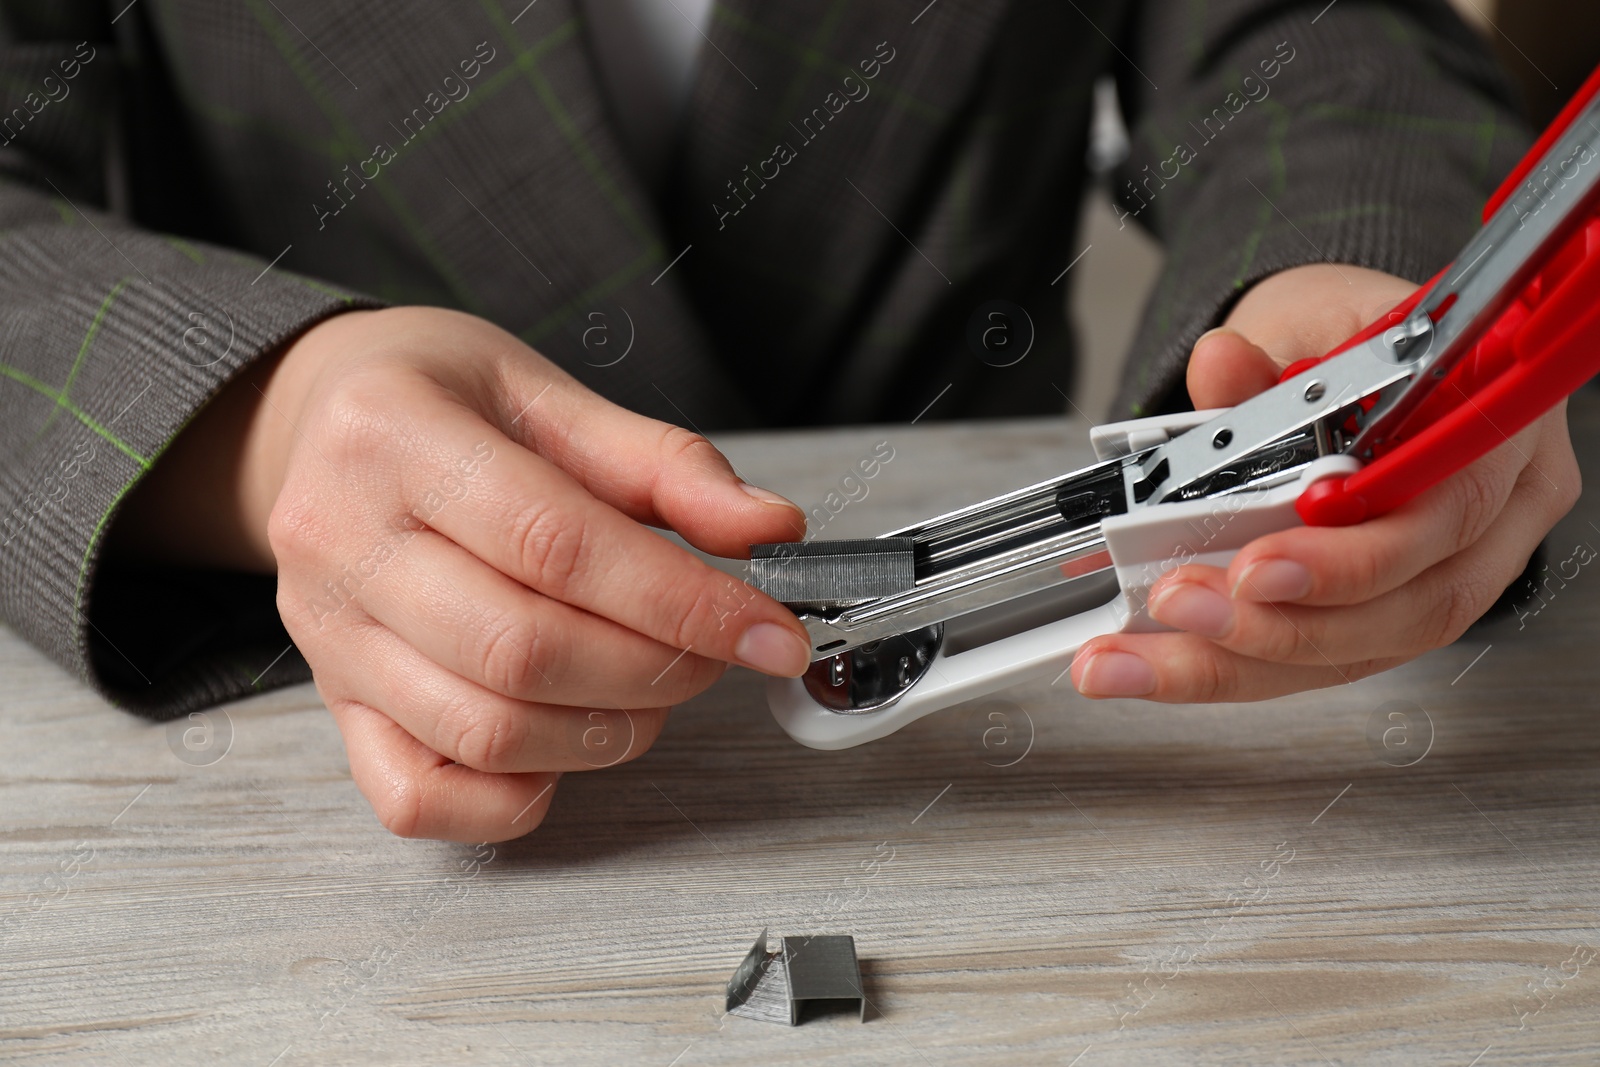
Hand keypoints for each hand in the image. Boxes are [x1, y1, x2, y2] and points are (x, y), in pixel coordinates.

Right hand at [114, 307, 811, 839]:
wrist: (322, 419)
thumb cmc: (440, 401)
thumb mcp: (551, 395)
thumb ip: (666, 466)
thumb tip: (771, 530)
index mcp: (391, 437)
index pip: (556, 545)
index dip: (680, 600)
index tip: (767, 629)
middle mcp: (338, 542)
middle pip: (521, 651)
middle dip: (654, 669)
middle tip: (714, 652)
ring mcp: (326, 636)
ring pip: (481, 732)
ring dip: (603, 732)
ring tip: (651, 687)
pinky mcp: (334, 704)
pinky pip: (417, 797)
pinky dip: (511, 797)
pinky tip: (564, 746)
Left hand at [1070, 264, 1581, 702]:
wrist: (1358, 356)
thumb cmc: (1358, 338)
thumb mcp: (1311, 324)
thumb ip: (1263, 366)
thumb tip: (1221, 365)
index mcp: (1499, 427)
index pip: (1446, 514)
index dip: (1351, 560)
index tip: (1253, 568)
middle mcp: (1500, 511)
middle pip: (1409, 606)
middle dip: (1277, 624)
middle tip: (1178, 607)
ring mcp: (1459, 570)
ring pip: (1365, 650)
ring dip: (1238, 661)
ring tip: (1141, 655)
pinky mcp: (1399, 610)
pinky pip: (1328, 660)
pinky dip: (1236, 667)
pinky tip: (1162, 662)